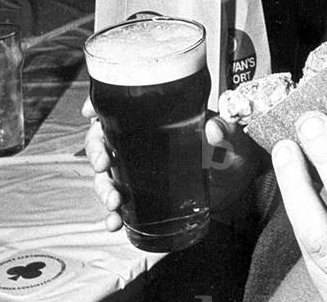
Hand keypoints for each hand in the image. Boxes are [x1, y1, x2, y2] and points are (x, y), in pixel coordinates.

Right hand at [82, 98, 261, 231]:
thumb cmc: (233, 152)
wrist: (237, 184)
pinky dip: (112, 213)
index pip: (124, 105)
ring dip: (102, 187)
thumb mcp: (233, 139)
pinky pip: (119, 200)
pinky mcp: (143, 193)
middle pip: (104, 138)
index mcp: (161, 118)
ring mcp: (140, 167)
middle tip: (103, 164)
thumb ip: (227, 132)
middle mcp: (144, 139)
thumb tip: (215, 129)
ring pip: (106, 172)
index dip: (100, 104)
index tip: (89, 112)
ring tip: (113, 201)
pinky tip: (114, 222)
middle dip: (96, 151)